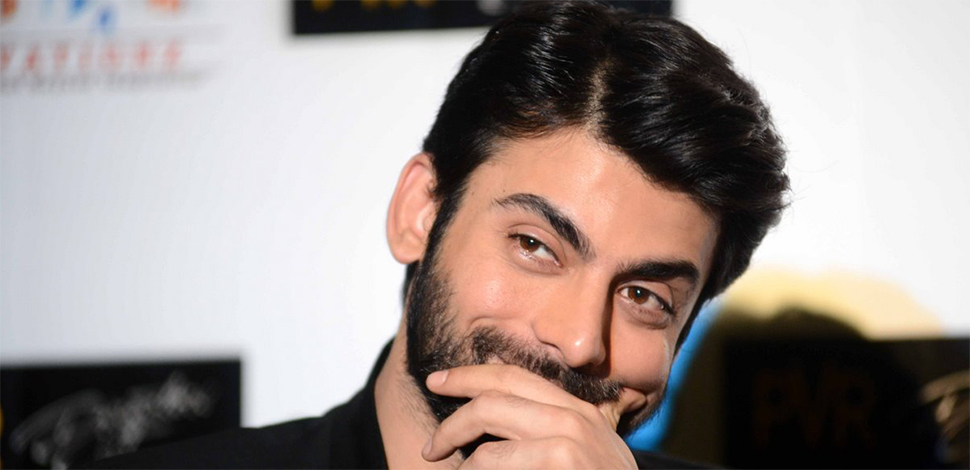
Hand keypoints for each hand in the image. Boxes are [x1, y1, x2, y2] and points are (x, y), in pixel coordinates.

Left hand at [421, 364, 639, 468]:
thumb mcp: (587, 447)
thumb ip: (552, 421)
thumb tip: (496, 385)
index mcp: (576, 408)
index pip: (513, 377)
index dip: (469, 375)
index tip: (438, 381)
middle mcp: (573, 418)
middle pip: (493, 399)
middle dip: (452, 421)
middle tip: (431, 446)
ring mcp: (568, 443)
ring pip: (488, 440)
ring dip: (458, 456)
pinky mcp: (561, 464)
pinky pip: (493, 464)